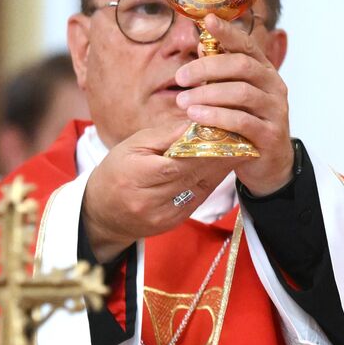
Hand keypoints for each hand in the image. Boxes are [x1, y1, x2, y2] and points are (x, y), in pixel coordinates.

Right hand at [83, 122, 233, 261]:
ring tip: (240, 149)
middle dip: (218, 155)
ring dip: (220, 168)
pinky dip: (212, 182)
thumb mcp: (132, 146)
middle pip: (191, 174)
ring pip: (199, 188)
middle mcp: (147, 199)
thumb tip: (194, 122)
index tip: (222, 131)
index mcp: (134, 175)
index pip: (176, 161)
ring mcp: (161, 215)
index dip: (201, 147)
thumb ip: (164, 135)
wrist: (103, 212)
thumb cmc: (117, 171)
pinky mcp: (172, 223)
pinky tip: (224, 167)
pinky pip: (197, 199)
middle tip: (241, 137)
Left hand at [175, 16, 293, 195]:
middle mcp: (274, 87)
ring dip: (208, 95)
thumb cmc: (246, 125)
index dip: (228, 32)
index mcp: (264, 72)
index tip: (207, 20)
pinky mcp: (271, 135)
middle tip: (180, 77)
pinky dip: (217, 117)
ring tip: (182, 101)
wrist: (270, 164)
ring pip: (241, 93)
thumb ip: (220, 74)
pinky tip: (196, 117)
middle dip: (207, 69)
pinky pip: (242, 122)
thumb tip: (198, 44)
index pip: (247, 46)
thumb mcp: (233, 96)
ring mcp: (276, 111)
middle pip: (242, 66)